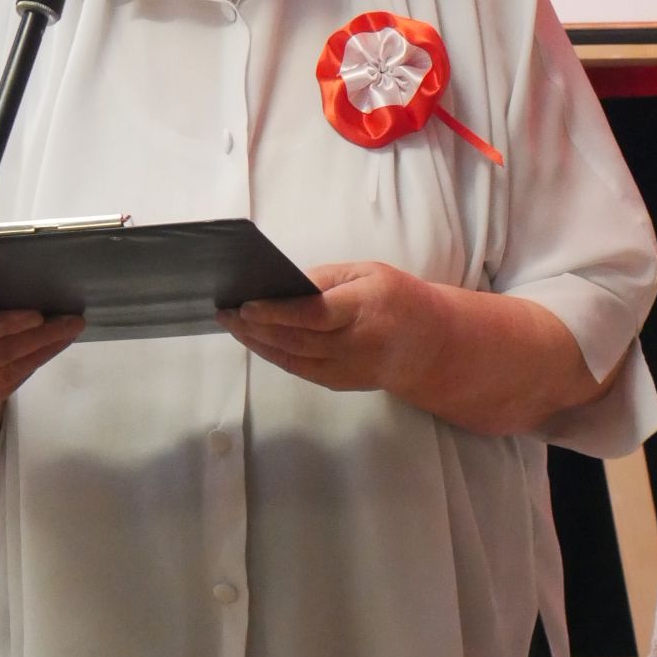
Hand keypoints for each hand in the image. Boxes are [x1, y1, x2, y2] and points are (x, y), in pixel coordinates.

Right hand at [0, 294, 83, 461]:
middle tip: (70, 321)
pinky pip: (8, 385)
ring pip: (7, 372)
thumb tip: (2, 260)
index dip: (3, 324)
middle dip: (39, 337)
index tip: (36, 315)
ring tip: (67, 332)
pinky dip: (32, 366)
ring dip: (43, 352)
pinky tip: (49, 350)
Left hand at [222, 262, 430, 394]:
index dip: (278, 312)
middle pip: (297, 339)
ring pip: (293, 358)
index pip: (315, 314)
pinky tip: (254, 341)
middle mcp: (357, 343)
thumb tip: (284, 285)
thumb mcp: (370, 272)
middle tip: (226, 312)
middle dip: (256, 327)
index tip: (246, 305)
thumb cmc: (398, 299)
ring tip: (232, 325)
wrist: (430, 346)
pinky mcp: (340, 383)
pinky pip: (299, 369)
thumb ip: (328, 278)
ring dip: (258, 342)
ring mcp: (348, 369)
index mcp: (366, 308)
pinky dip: (273, 355)